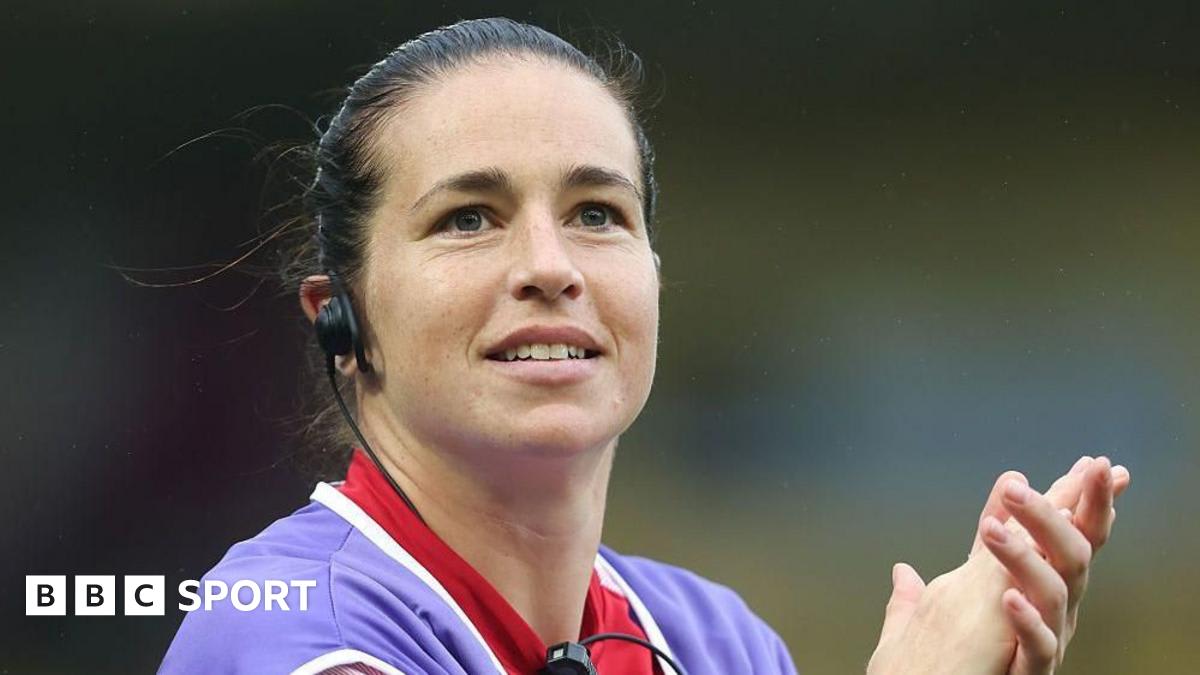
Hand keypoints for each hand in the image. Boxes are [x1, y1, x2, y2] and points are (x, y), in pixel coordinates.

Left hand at [977, 456, 1129, 672]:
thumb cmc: (982, 636)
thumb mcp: (985, 572)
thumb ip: (1000, 530)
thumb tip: (1011, 477)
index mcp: (1050, 579)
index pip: (1073, 531)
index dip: (1087, 499)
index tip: (1095, 462)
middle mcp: (1058, 606)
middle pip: (1071, 554)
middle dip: (1051, 516)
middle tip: (1015, 487)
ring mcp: (1050, 637)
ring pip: (1053, 593)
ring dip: (1021, 557)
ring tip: (990, 529)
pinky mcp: (1033, 669)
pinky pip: (1039, 646)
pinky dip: (1026, 620)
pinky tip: (1008, 597)